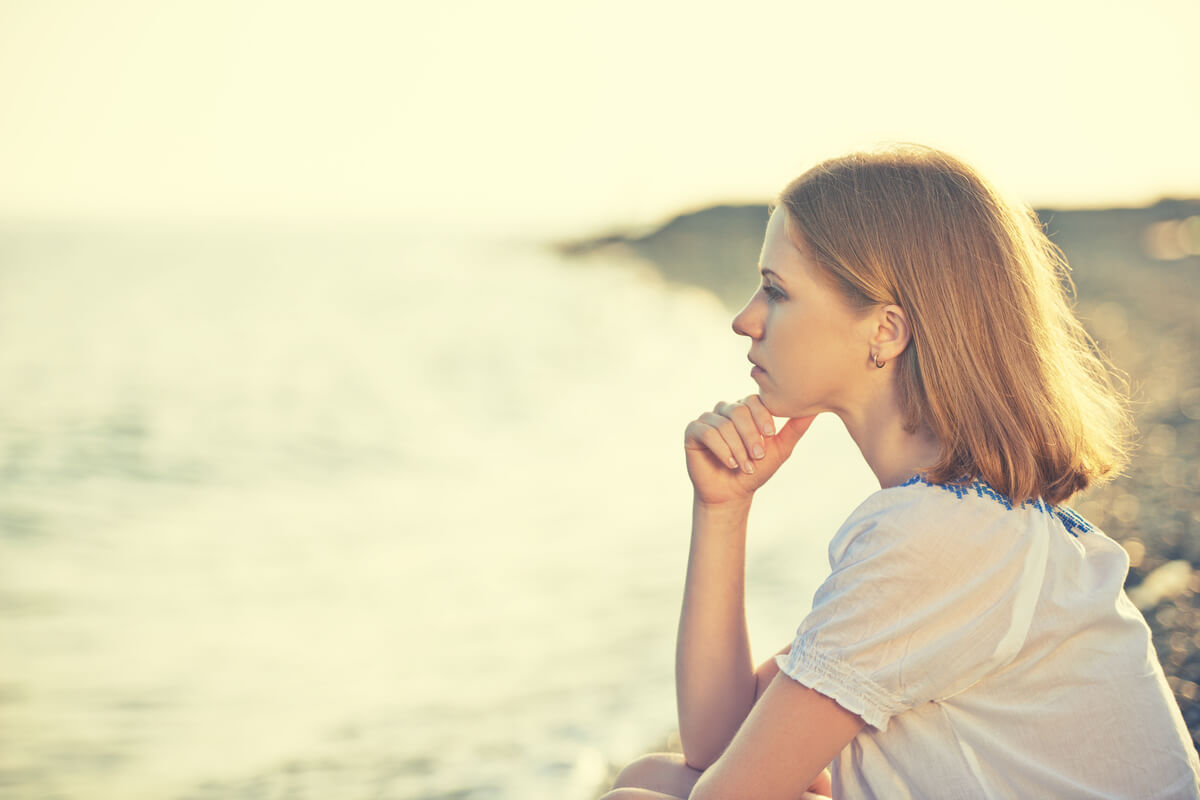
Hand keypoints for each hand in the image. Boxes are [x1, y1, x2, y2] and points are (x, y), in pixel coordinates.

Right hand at [684, 396, 813, 506]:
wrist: (732, 494)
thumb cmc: (756, 471)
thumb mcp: (779, 450)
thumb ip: (794, 429)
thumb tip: (814, 411)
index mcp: (746, 409)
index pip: (754, 400)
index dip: (762, 416)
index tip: (770, 435)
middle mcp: (726, 410)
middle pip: (738, 411)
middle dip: (750, 435)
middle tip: (758, 455)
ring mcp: (708, 419)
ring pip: (723, 423)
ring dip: (737, 448)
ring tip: (744, 465)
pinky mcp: (693, 431)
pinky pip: (707, 432)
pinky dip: (721, 449)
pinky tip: (730, 463)